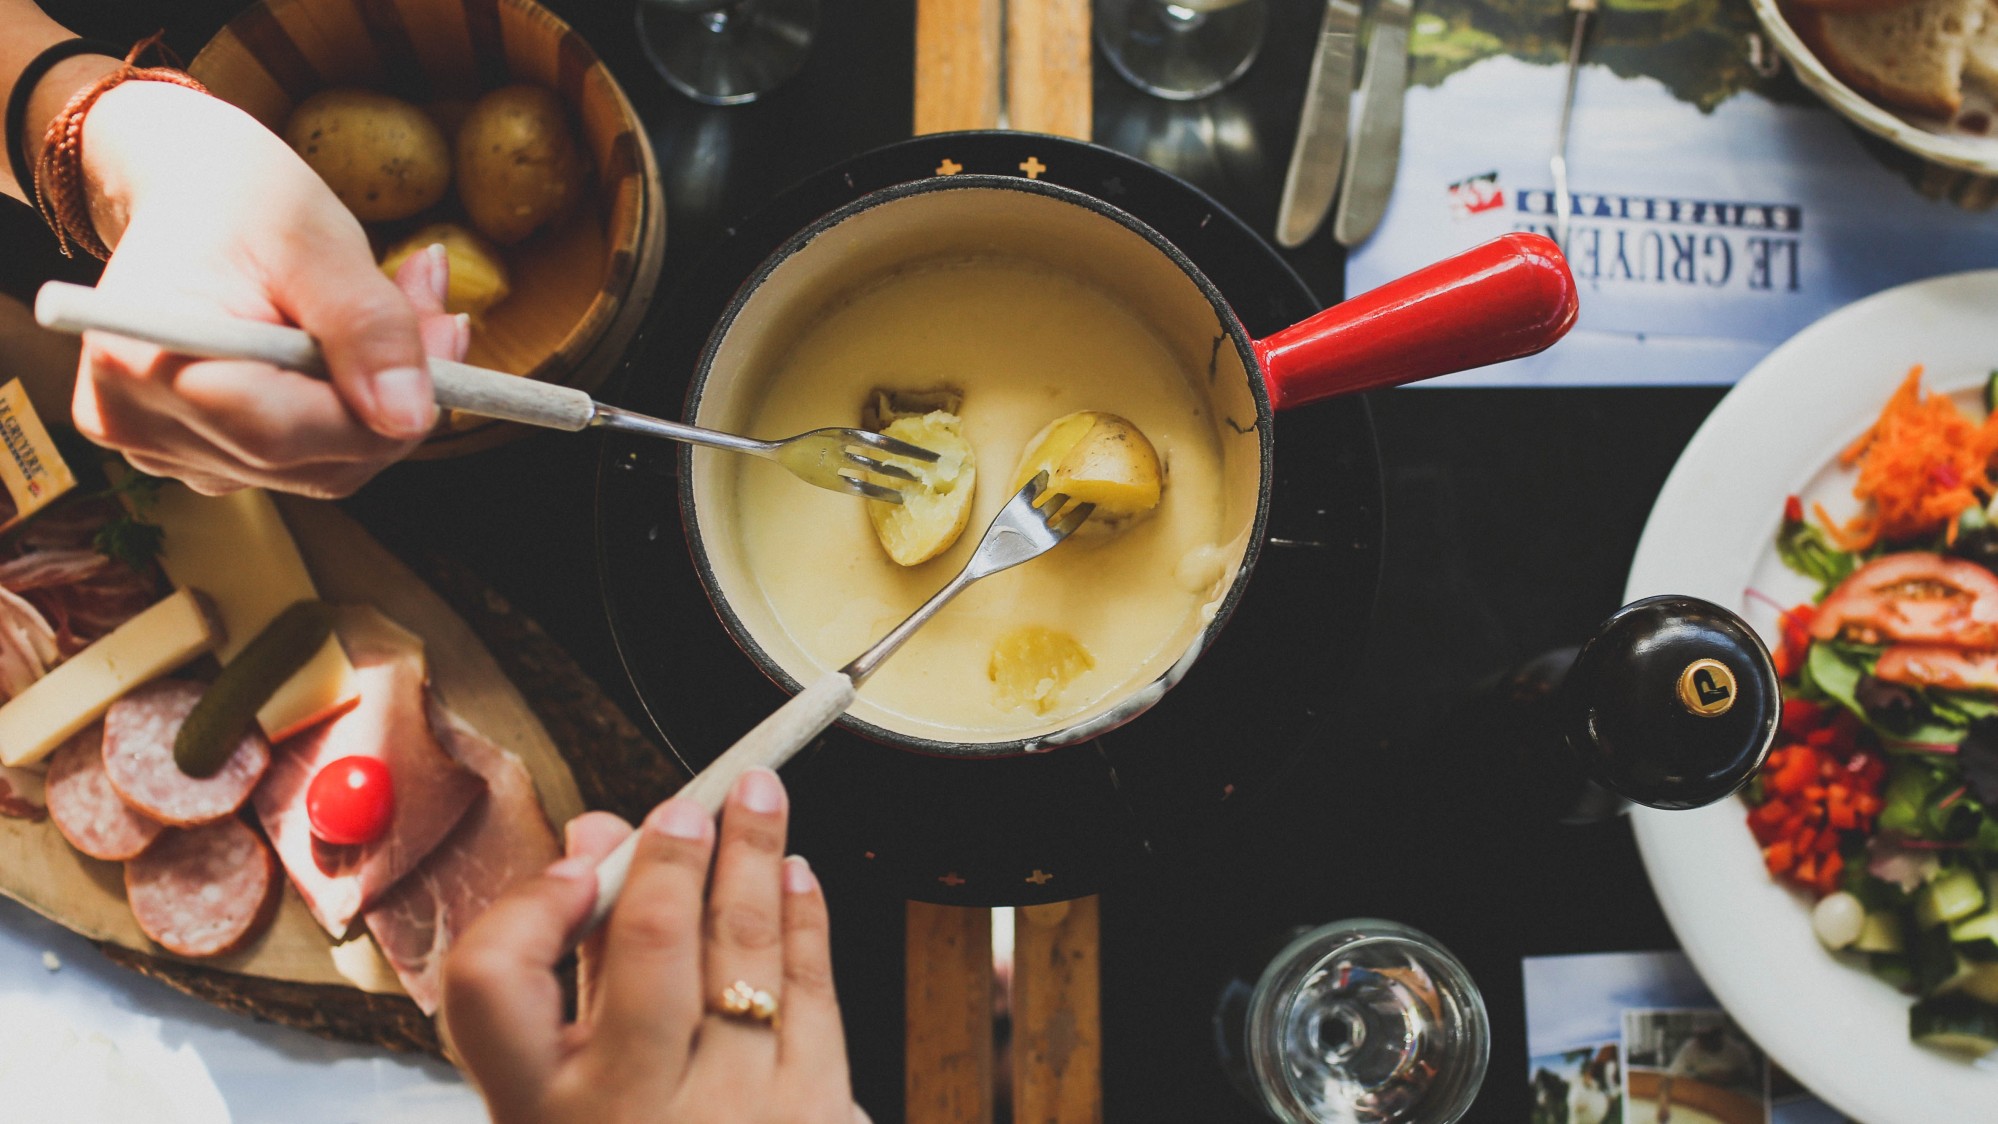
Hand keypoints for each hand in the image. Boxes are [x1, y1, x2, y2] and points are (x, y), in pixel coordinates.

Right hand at [68, 81, 463, 496]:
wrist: (192, 195)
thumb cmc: (241, 201)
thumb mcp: (315, 240)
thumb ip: (368, 328)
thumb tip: (409, 418)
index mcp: (140, 362)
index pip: (282, 434)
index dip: (380, 406)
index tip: (446, 335)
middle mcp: (139, 424)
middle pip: (312, 461)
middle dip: (394, 397)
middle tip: (438, 310)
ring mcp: (166, 451)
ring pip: (324, 467)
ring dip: (382, 402)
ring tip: (403, 307)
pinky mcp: (201, 457)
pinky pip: (308, 460)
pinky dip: (352, 410)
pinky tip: (360, 348)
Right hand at [443, 769, 866, 1123]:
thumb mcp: (565, 1090)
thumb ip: (574, 968)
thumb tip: (597, 839)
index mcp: (539, 1110)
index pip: (492, 983)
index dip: (528, 906)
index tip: (572, 863)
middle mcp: (627, 1112)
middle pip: (649, 946)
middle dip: (676, 856)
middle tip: (692, 801)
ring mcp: (729, 1114)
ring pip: (747, 952)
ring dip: (757, 859)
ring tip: (761, 799)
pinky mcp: (814, 1114)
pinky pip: (814, 991)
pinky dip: (805, 921)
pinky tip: (796, 875)